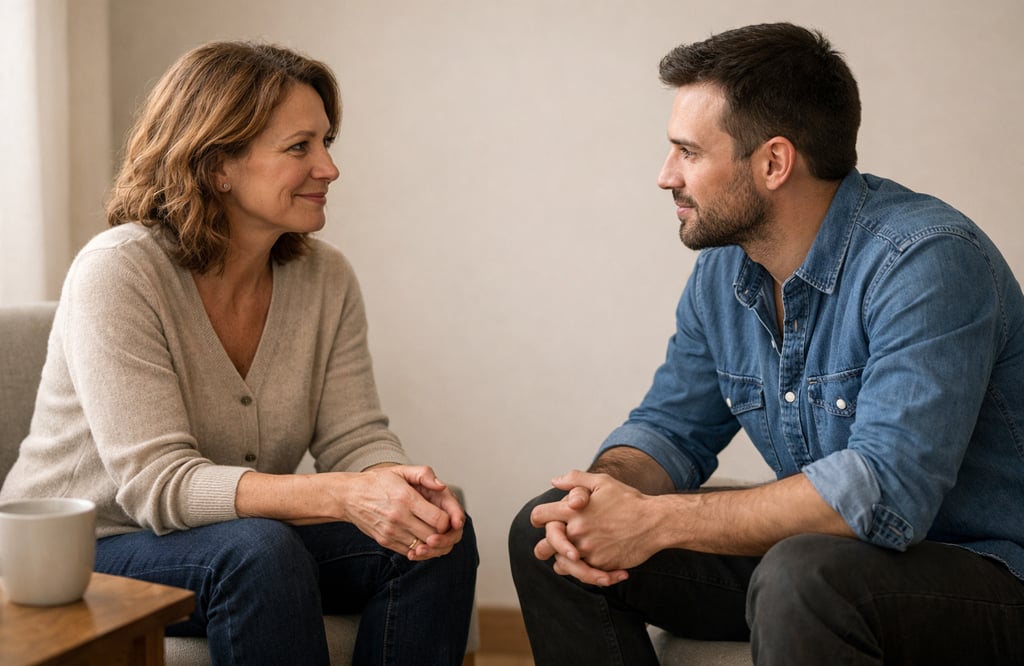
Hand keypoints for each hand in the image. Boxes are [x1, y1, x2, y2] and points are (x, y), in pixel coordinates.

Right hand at [342, 465, 464, 559]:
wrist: (349, 496)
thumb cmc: (377, 482)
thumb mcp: (401, 470)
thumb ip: (424, 474)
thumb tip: (442, 487)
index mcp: (406, 498)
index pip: (439, 520)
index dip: (448, 521)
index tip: (446, 516)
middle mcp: (398, 517)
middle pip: (433, 536)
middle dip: (443, 534)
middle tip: (445, 527)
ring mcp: (390, 532)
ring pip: (422, 547)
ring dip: (432, 543)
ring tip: (434, 533)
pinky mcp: (384, 542)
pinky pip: (409, 552)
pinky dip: (419, 549)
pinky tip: (421, 539)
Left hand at [531, 470, 658, 578]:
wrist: (655, 522)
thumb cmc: (629, 500)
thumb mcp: (602, 482)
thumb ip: (575, 479)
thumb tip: (554, 481)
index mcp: (572, 510)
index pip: (539, 516)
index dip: (538, 518)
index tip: (543, 521)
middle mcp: (576, 532)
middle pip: (544, 547)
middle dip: (545, 547)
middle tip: (548, 547)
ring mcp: (588, 551)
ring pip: (561, 564)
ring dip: (564, 561)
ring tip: (572, 556)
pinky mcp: (601, 566)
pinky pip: (584, 574)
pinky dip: (586, 571)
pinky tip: (594, 565)